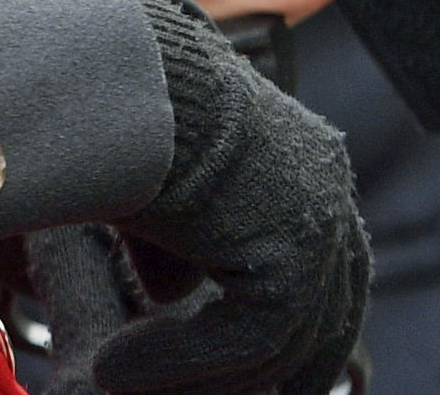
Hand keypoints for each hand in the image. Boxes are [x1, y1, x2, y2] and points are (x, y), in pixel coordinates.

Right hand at [101, 0, 368, 394]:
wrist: (111, 75)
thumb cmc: (121, 112)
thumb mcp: (163, 189)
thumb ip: (182, 245)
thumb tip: (174, 297)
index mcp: (310, 164)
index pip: (325, 272)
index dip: (296, 334)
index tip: (261, 383)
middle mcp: (328, 190)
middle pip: (327, 315)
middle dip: (283, 372)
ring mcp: (316, 223)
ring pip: (277, 341)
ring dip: (195, 375)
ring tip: (116, 380)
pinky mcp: (288, 256)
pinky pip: (247, 341)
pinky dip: (175, 363)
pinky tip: (111, 369)